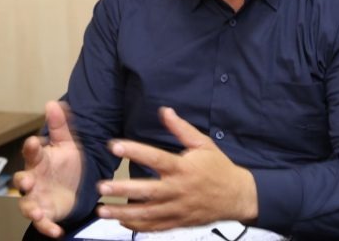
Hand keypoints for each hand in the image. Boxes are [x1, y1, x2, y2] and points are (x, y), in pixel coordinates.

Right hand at [14, 101, 82, 237]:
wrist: (77, 185)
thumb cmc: (66, 163)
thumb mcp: (67, 143)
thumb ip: (60, 125)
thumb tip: (53, 102)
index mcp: (39, 159)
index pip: (31, 151)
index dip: (32, 147)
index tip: (34, 142)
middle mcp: (34, 179)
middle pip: (21, 180)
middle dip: (22, 181)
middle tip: (26, 182)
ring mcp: (38, 197)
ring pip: (27, 204)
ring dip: (31, 208)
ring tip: (37, 212)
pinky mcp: (47, 213)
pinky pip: (43, 223)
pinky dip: (47, 227)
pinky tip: (56, 231)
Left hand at [96, 107, 257, 231]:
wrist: (237, 196)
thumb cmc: (219, 168)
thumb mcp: (203, 144)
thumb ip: (181, 129)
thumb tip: (165, 111)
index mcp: (184, 168)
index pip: (156, 158)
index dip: (135, 151)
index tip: (115, 145)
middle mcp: (179, 190)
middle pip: (147, 191)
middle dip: (123, 190)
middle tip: (102, 186)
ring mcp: (178, 208)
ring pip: (147, 213)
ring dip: (123, 212)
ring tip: (103, 209)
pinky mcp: (178, 222)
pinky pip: (155, 226)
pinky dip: (138, 226)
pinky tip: (122, 221)